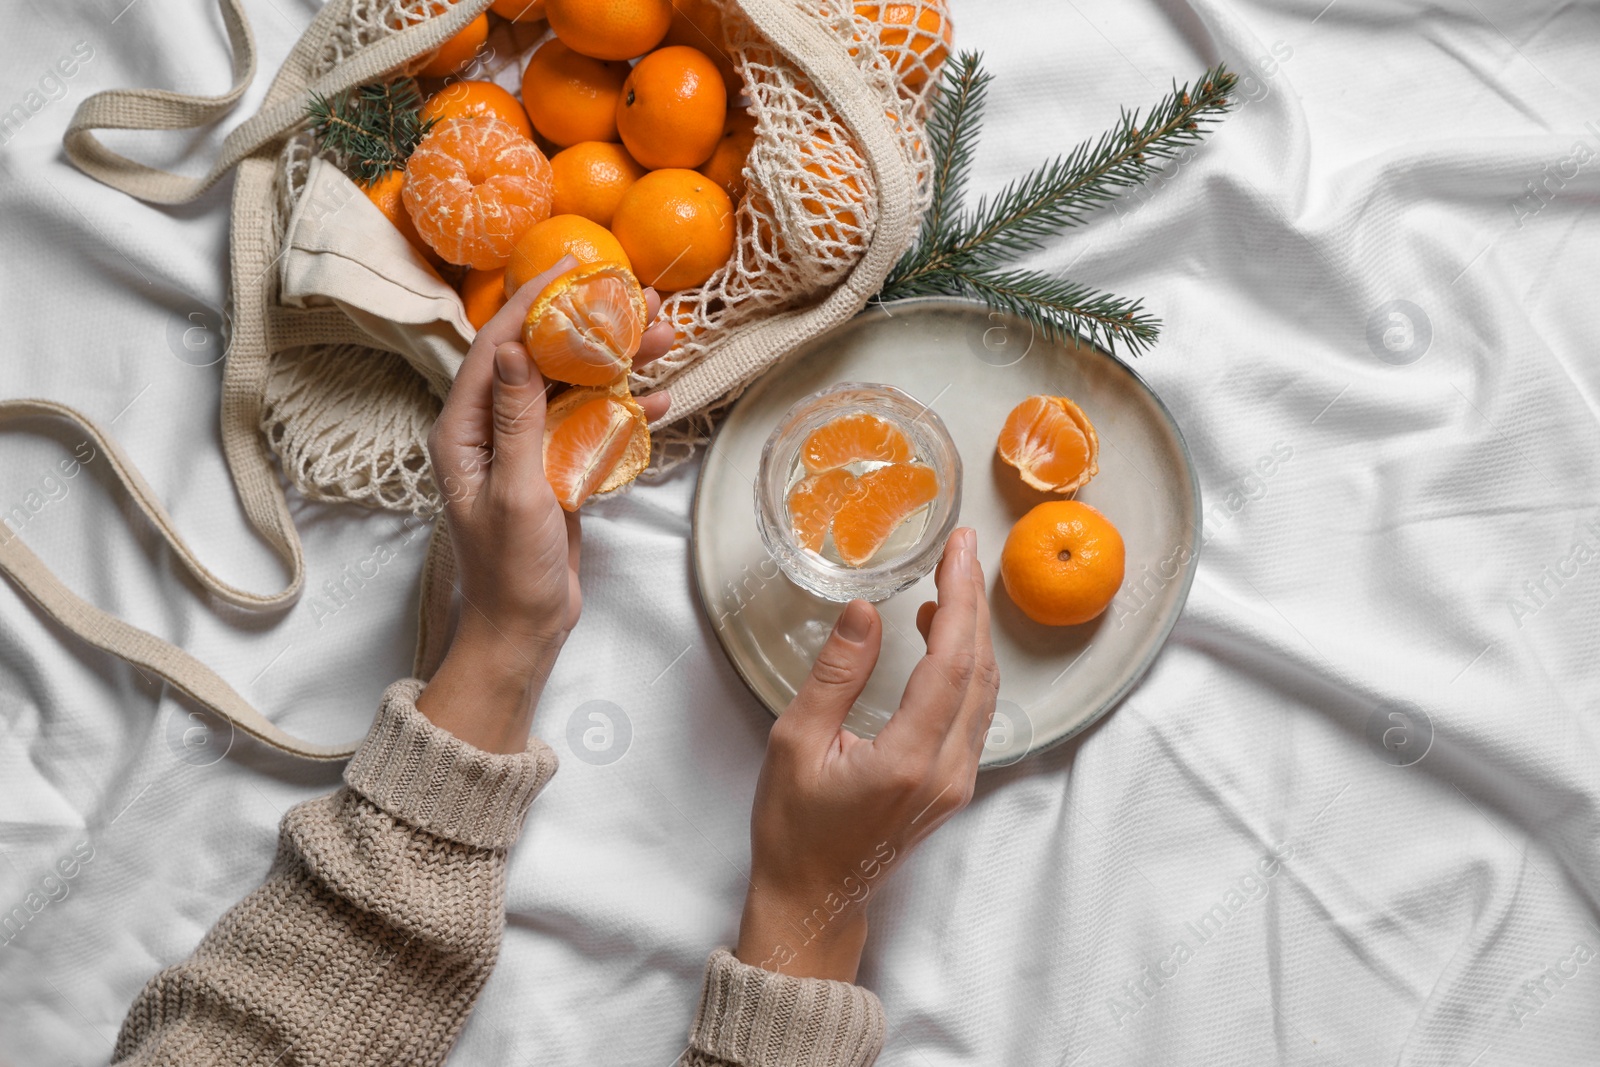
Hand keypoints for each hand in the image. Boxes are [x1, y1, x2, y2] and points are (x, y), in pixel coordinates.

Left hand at [416, 255, 673, 752]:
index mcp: (464, 430)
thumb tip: (512, 347)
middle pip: (541, 360)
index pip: (496, 347)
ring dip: (617, 364)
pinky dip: (623, 411)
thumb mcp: (515, 491)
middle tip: (639, 299)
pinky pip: (591, 425)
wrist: (525, 630)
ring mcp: (525, 449)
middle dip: (590, 328)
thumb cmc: (510, 571)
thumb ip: (516, 418)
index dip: (531, 302)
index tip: (570, 266)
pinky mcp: (554, 469)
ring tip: (665, 338)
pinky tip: (659, 398)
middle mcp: (491, 430)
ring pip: (573, 388)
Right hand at [734, 528, 997, 980]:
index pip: (951, 662)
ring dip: (973, 633)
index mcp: (909, 759)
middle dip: (973, 603)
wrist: (813, 898)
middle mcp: (947, 771)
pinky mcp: (954, 785)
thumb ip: (836, 675)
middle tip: (962, 550)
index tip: (960, 549)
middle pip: (979, 670)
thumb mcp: (795, 742)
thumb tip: (865, 611)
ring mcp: (958, 781)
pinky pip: (975, 712)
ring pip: (984, 691)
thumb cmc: (794, 829)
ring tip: (949, 584)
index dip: (960, 598)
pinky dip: (966, 667)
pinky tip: (943, 641)